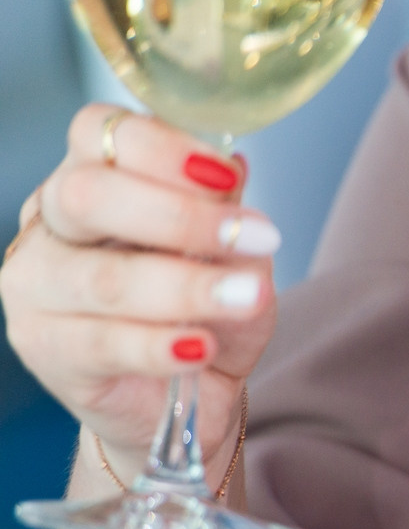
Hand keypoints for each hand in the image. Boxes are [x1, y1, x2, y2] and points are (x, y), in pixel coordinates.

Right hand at [1, 105, 279, 476]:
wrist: (188, 397)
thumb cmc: (206, 312)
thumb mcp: (234, 255)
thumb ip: (225, 211)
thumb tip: (229, 165)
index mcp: (91, 175)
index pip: (98, 131)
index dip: (163, 148)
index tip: (227, 176)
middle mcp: (50, 223)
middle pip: (86, 195)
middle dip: (178, 214)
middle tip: (252, 236)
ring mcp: (36, 286)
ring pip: (103, 277)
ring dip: (186, 286)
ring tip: (247, 297)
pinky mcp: (44, 348)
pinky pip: (102, 343)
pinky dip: (160, 344)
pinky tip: (201, 346)